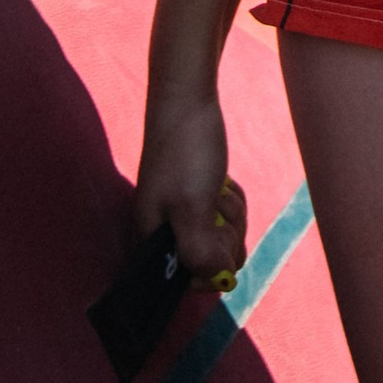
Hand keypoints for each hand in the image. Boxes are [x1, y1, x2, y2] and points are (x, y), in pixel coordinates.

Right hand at [134, 93, 247, 287]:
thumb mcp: (193, 206)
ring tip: (218, 189)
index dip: (210, 269)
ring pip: (222, 239)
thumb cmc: (185, 151)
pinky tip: (223, 183)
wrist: (188, 100)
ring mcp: (182, 217)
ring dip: (231, 216)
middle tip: (216, 205)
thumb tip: (219, 282)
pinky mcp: (197, 200)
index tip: (216, 238)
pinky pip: (224, 218)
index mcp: (151, 242)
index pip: (186, 283)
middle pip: (210, 262)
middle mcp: (164, 234)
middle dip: (225, 234)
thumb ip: (200, 252)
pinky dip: (231, 203)